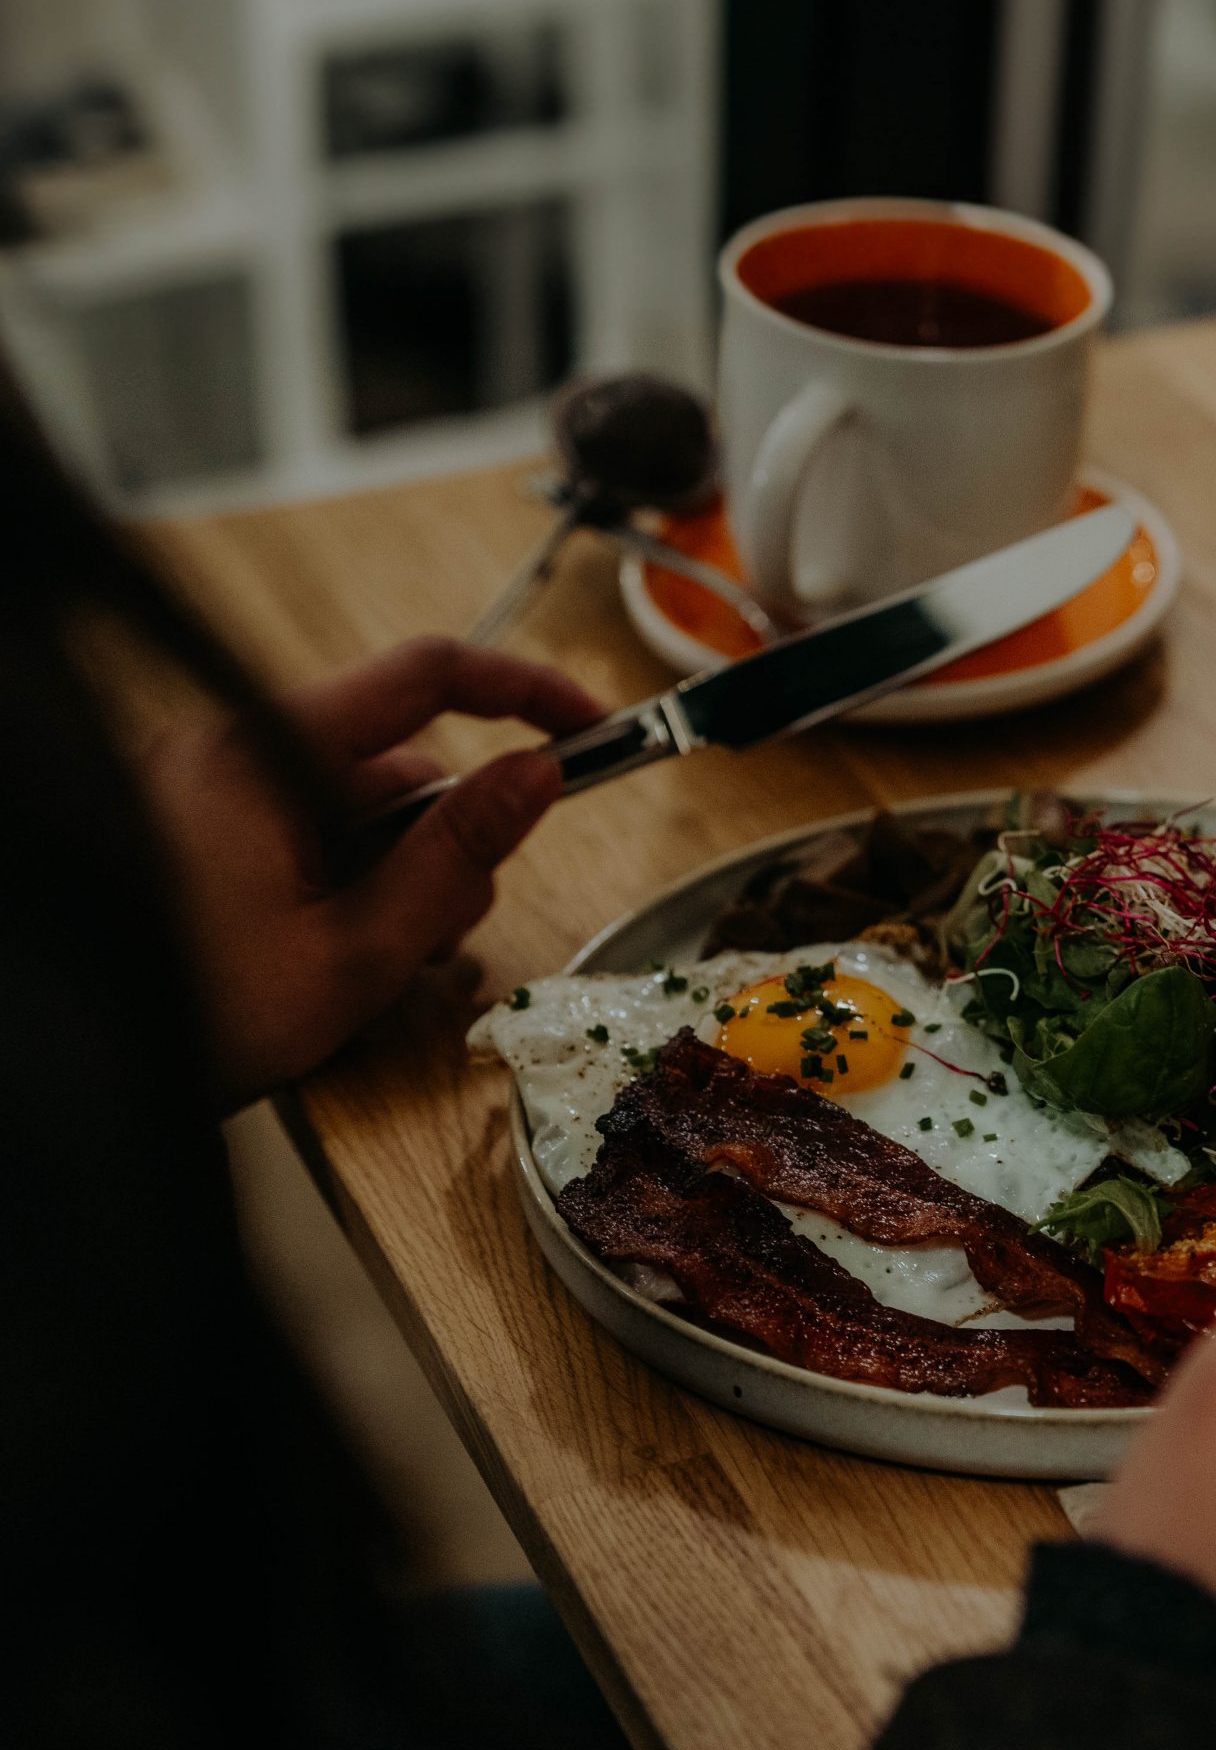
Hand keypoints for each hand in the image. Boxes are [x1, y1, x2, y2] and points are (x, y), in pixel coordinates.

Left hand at [142, 637, 604, 1104]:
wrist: (91, 1073)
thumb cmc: (193, 1017)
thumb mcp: (355, 952)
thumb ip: (457, 858)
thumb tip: (537, 776)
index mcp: (268, 754)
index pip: (429, 676)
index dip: (526, 694)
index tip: (591, 728)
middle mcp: (236, 752)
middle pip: (400, 765)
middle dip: (447, 847)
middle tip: (439, 938)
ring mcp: (214, 791)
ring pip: (361, 812)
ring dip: (396, 883)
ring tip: (364, 968)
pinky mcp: (204, 829)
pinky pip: (308, 835)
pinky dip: (343, 889)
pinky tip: (325, 956)